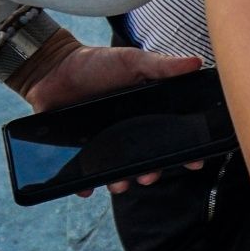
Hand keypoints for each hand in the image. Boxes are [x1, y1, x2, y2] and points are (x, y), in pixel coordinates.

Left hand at [22, 43, 207, 194]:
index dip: (186, 151)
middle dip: (152, 172)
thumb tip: (197, 62)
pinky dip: (87, 184)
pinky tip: (86, 189)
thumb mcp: (132, 61)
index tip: (194, 162)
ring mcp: (106, 143)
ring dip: (121, 182)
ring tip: (118, 185)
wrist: (52, 68)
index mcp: (148, 113)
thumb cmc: (96, 62)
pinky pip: (86, 173)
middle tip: (149, 176)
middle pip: (148, 159)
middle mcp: (129, 132)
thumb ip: (162, 65)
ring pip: (119, 170)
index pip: (172, 136)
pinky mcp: (81, 150)